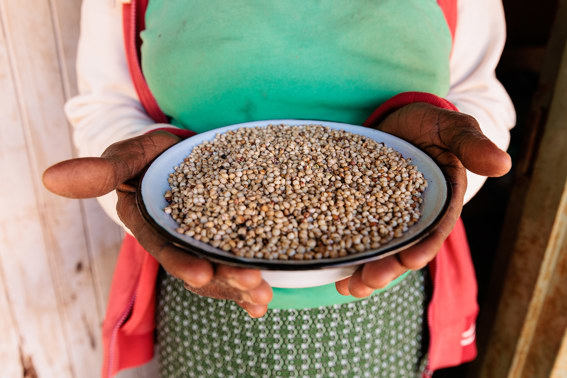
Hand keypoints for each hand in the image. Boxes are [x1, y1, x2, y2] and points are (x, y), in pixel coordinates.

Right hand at [42, 131, 272, 316]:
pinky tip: (264, 300)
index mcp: (151, 227)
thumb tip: (51, 178)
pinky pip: (237, 261)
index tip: (202, 274)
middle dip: (224, 280)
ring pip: (221, 269)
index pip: (164, 248)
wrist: (176, 151)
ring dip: (242, 286)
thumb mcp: (125, 158)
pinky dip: (249, 282)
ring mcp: (203, 240)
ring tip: (264, 296)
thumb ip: (100, 171)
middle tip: (252, 285)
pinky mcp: (227, 234)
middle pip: (200, 266)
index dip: (181, 262)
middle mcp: (178, 240)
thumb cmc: (146, 155)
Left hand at [336, 103, 510, 296]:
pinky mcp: (364, 209)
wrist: (401, 118)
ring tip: (349, 287)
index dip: (425, 246)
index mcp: (442, 201)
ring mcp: (388, 215)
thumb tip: (502, 163)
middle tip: (369, 281)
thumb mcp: (452, 128)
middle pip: (403, 248)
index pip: (437, 229)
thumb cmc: (432, 124)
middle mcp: (416, 216)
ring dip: (365, 270)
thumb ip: (471, 144)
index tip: (411, 260)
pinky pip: (356, 234)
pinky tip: (334, 271)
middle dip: (388, 268)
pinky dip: (347, 253)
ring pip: (379, 249)